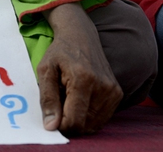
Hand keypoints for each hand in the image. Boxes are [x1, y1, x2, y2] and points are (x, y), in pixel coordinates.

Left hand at [37, 3, 121, 134]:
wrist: (81, 36)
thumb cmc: (60, 53)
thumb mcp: (45, 70)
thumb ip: (47, 99)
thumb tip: (51, 127)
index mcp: (83, 80)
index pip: (74, 121)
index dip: (60, 125)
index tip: (52, 115)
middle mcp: (103, 87)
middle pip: (84, 125)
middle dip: (69, 121)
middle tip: (61, 101)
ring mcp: (113, 91)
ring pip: (94, 125)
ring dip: (80, 118)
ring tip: (71, 98)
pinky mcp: (118, 94)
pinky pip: (102, 118)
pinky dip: (89, 115)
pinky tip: (82, 99)